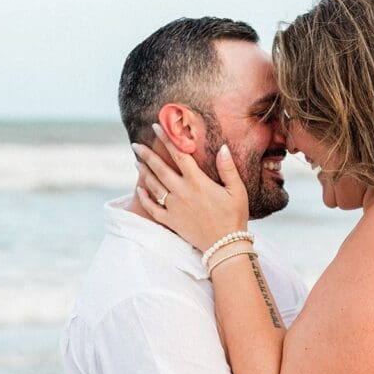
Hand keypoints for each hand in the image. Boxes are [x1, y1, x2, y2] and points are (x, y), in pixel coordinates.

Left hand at [132, 124, 248, 251]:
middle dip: (147, 155)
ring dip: (143, 173)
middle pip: (160, 169)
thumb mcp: (237, 191)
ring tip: (136, 162)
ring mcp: (174, 208)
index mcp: (198, 182)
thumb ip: (228, 168)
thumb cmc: (234, 217)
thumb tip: (222, 147)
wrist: (225, 246)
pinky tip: (139, 189)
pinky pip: (152, 208)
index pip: (179, 155)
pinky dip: (144, 198)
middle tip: (136, 144)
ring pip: (154, 186)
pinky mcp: (171, 221)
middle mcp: (182, 192)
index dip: (167, 139)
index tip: (157, 126)